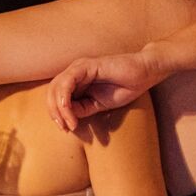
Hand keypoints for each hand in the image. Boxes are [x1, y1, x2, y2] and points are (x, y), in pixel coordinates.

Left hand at [47, 49, 166, 131]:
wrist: (144, 74)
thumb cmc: (124, 87)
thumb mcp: (98, 105)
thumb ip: (82, 110)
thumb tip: (67, 118)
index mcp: (75, 81)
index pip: (54, 97)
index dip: (56, 114)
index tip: (66, 129)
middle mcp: (74, 73)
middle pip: (51, 92)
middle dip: (54, 113)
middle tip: (65, 128)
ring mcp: (79, 68)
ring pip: (56, 88)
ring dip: (59, 109)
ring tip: (70, 123)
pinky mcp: (86, 66)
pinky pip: (67, 82)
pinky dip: (65, 99)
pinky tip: (70, 112)